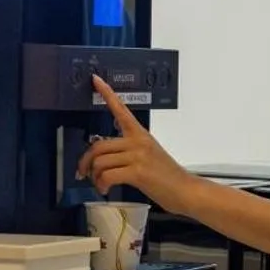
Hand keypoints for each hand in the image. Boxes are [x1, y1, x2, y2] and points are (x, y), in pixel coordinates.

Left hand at [77, 76, 198, 209]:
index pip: (121, 109)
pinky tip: (105, 189)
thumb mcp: (149, 155)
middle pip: (98, 145)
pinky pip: (107, 175)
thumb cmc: (168, 176)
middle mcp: (138, 141)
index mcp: (140, 134)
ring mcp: (138, 156)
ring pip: (100, 162)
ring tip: (100, 185)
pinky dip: (101, 185)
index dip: (107, 93)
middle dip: (86, 162)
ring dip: (94, 177)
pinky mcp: (137, 172)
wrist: (185, 190)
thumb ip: (129, 151)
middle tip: (84, 173)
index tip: (96, 80)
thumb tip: (103, 159)